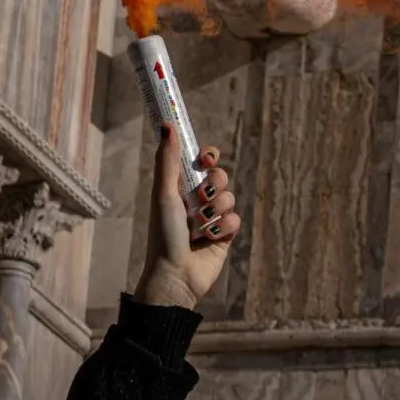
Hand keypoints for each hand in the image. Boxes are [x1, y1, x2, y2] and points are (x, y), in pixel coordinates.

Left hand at [132, 124, 240, 308]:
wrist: (175, 275)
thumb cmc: (163, 235)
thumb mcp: (164, 194)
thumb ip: (168, 160)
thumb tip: (167, 124)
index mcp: (178, 188)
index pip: (199, 162)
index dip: (207, 157)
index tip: (206, 158)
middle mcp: (195, 201)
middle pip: (220, 176)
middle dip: (215, 183)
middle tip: (202, 195)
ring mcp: (212, 218)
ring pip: (230, 197)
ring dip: (216, 209)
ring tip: (201, 225)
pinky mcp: (224, 236)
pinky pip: (235, 219)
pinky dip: (224, 226)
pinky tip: (210, 238)